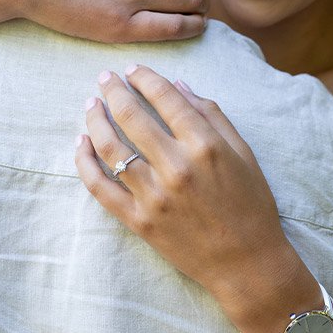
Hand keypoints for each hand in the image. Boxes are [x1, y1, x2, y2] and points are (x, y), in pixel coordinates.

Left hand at [74, 66, 307, 314]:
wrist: (247, 263)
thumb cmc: (251, 205)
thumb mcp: (243, 153)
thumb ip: (212, 115)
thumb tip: (180, 84)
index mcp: (206, 146)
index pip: (165, 99)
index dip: (145, 78)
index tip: (132, 68)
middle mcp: (177, 167)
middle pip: (132, 116)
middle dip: (113, 90)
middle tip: (104, 77)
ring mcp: (154, 196)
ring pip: (110, 148)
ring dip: (95, 120)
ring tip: (90, 105)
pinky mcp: (139, 221)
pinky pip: (100, 187)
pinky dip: (85, 162)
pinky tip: (81, 143)